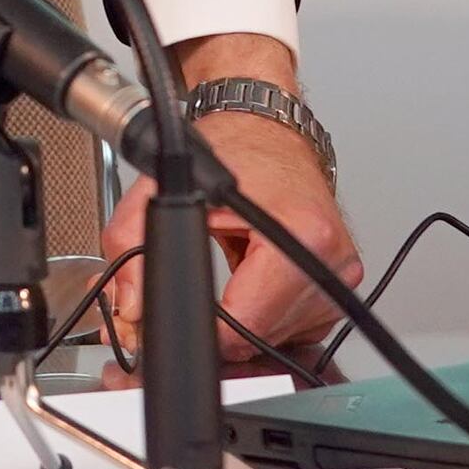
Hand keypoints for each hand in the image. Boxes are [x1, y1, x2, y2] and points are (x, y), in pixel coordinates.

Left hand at [105, 35, 360, 373]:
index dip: (200, 327)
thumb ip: (131, 242)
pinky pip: (292, 328)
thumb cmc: (233, 151)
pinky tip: (251, 279)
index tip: (179, 311)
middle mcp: (327, 260)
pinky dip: (264, 313)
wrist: (268, 129)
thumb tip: (131, 304)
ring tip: (228, 275)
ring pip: (274, 338)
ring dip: (242, 321)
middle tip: (195, 287)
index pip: (243, 325)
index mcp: (298, 236)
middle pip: (256, 337)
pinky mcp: (337, 283)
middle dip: (216, 326)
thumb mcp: (165, 186)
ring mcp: (338, 275)